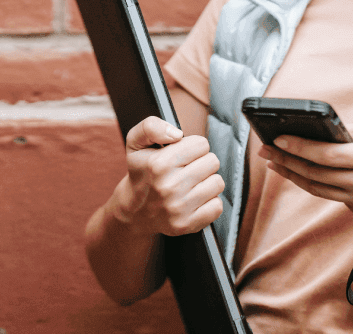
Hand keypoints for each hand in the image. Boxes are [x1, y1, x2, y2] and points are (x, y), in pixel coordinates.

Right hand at [113, 116, 224, 236]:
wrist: (134, 210)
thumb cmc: (142, 172)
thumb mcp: (136, 142)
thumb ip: (151, 126)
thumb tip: (177, 134)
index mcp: (159, 164)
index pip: (201, 144)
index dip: (193, 147)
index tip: (181, 155)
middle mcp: (168, 187)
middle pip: (213, 162)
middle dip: (201, 163)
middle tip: (186, 170)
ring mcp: (178, 208)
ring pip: (218, 183)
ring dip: (207, 182)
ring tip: (191, 184)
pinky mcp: (187, 225)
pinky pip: (217, 206)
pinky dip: (209, 202)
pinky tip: (194, 200)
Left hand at [258, 121, 352, 221]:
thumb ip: (352, 131)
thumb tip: (324, 129)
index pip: (323, 154)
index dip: (297, 147)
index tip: (276, 139)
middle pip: (313, 173)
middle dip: (286, 161)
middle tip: (266, 151)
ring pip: (317, 189)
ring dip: (293, 175)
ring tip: (276, 163)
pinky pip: (333, 195)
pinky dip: (317, 183)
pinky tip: (304, 173)